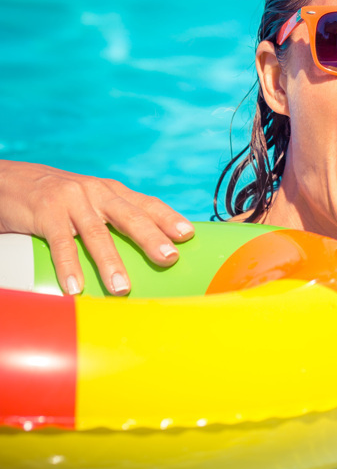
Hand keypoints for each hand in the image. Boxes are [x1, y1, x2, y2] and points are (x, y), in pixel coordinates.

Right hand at [0, 161, 192, 294]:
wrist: (11, 181)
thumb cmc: (59, 200)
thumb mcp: (91, 201)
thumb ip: (114, 217)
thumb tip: (148, 246)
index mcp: (111, 192)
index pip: (146, 203)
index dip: (168, 218)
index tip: (188, 234)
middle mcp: (96, 193)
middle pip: (129, 216)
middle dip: (151, 237)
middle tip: (168, 258)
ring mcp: (71, 202)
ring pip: (96, 233)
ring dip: (110, 261)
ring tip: (122, 287)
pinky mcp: (46, 213)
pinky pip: (60, 243)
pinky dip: (69, 266)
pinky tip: (75, 286)